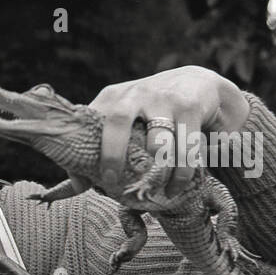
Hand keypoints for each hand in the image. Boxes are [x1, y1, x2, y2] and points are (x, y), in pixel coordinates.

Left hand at [87, 65, 249, 197]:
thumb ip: (98, 149)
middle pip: (117, 120)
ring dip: (157, 173)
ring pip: (157, 142)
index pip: (92, 121)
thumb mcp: (125, 122)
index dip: (87, 150)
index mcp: (113, 98)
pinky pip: (185, 147)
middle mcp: (135, 94)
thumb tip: (77, 187)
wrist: (198, 82)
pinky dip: (181, 173)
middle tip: (112, 182)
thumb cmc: (151, 112)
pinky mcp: (189, 107)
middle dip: (113, 153)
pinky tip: (175, 188)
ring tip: (154, 191)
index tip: (95, 181)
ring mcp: (163, 99)